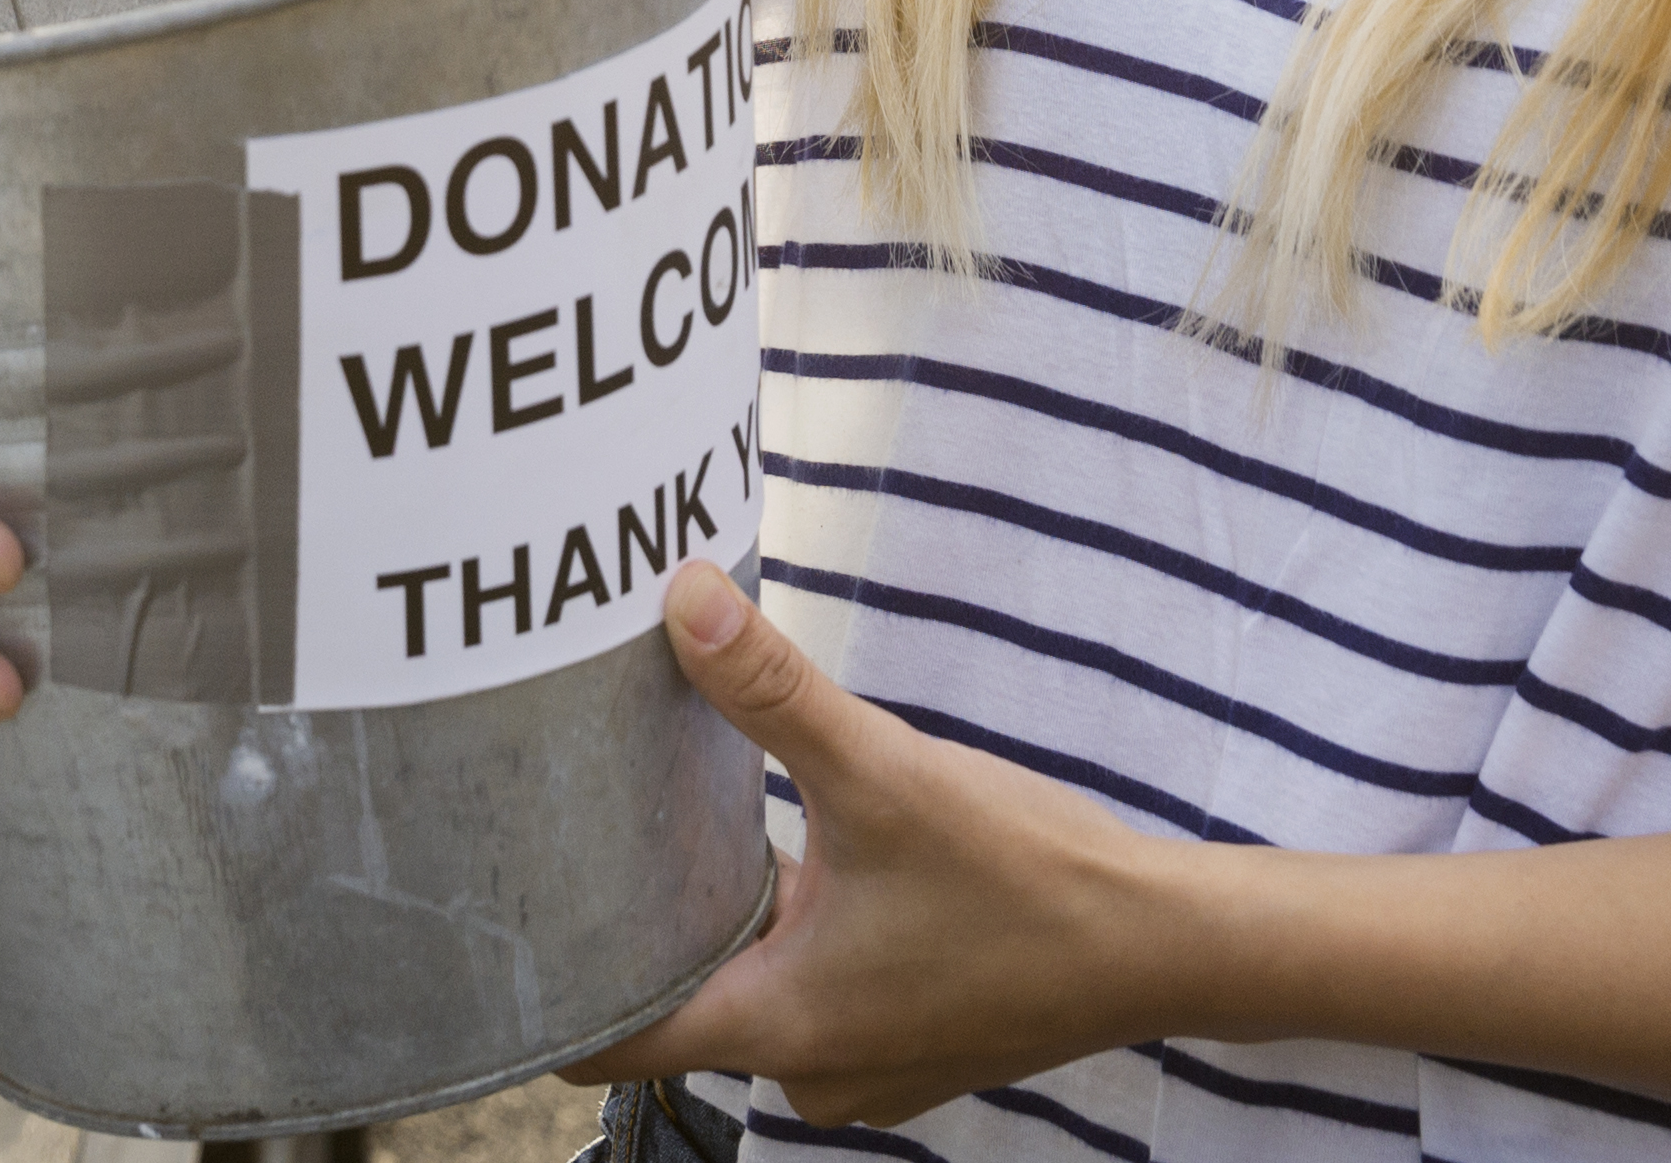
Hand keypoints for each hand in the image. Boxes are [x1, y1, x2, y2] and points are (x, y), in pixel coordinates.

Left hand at [575, 561, 1193, 1131]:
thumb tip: (679, 600)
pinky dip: (794, 936)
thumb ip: (771, 690)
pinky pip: (815, 993)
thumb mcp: (887, 771)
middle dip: (635, 925)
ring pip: (751, 994)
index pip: (611, 1034)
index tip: (505, 907)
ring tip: (673, 829)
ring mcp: (866, 1065)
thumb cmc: (1033, 880)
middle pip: (675, 1008)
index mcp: (780, 1028)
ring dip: (725, 924)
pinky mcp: (910, 1038)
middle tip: (581, 829)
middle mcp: (811, 1069)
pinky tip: (794, 858)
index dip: (549, 979)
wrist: (1165, 943)